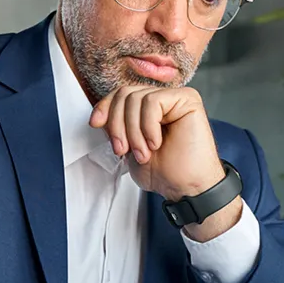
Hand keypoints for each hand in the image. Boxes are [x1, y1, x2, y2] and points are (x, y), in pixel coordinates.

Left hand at [89, 85, 241, 240]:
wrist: (186, 188)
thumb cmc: (164, 172)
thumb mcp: (129, 147)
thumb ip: (117, 127)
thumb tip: (99, 114)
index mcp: (149, 108)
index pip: (121, 94)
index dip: (105, 107)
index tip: (95, 124)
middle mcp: (163, 99)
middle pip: (125, 94)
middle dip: (118, 125)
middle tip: (123, 150)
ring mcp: (176, 97)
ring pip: (136, 98)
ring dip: (133, 131)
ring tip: (144, 153)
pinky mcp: (187, 99)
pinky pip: (153, 102)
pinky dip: (148, 127)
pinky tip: (156, 143)